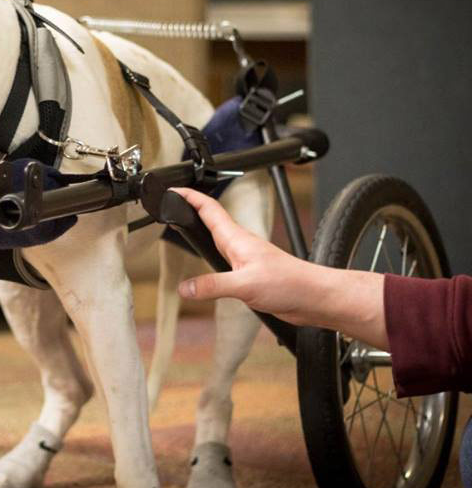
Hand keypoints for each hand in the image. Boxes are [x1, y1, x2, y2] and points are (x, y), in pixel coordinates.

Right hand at [171, 187, 311, 321]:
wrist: (314, 297)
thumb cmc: (290, 283)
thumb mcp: (245, 285)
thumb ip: (212, 285)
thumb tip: (185, 287)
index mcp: (236, 239)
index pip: (208, 209)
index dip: (190, 196)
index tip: (173, 190)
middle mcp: (239, 245)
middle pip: (211, 220)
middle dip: (191, 209)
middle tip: (173, 205)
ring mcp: (245, 259)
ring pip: (218, 240)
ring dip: (202, 231)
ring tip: (186, 229)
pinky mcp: (249, 275)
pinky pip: (224, 262)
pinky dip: (211, 259)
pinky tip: (208, 268)